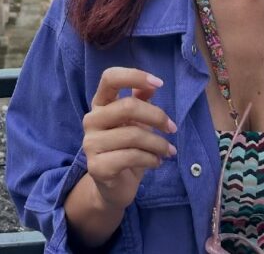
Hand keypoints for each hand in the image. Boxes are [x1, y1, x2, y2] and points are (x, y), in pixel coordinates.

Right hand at [82, 67, 177, 211]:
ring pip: (133, 134)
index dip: (134, 75)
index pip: (109, 78)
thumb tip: (152, 85)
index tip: (160, 83)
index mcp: (100, 105)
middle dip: (156, 116)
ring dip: (159, 143)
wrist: (112, 188)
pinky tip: (156, 162)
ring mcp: (91, 144)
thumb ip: (140, 102)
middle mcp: (91, 120)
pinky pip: (132, 157)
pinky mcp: (98, 167)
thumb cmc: (126, 150)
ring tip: (168, 151)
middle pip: (127, 106)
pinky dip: (151, 159)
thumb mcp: (135, 124)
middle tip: (172, 128)